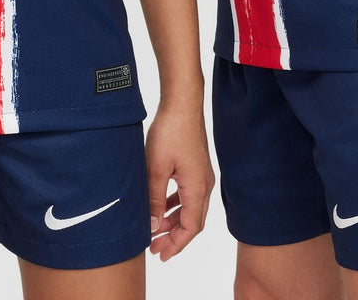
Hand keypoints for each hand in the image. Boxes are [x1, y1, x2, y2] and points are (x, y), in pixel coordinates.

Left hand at [145, 102, 214, 260]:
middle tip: (155, 248)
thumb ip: (154, 200)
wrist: (182, 103)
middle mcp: (204, 184)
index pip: (190, 228)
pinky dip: (176, 205)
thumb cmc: (170, 132)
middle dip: (174, 237)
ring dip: (175, 221)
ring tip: (156, 231)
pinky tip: (163, 206)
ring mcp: (202, 175)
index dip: (176, 245)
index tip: (160, 254)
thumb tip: (153, 227)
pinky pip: (188, 194)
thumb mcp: (156, 168)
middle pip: (192, 221)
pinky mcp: (196, 166)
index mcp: (197, 188)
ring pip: (190, 208)